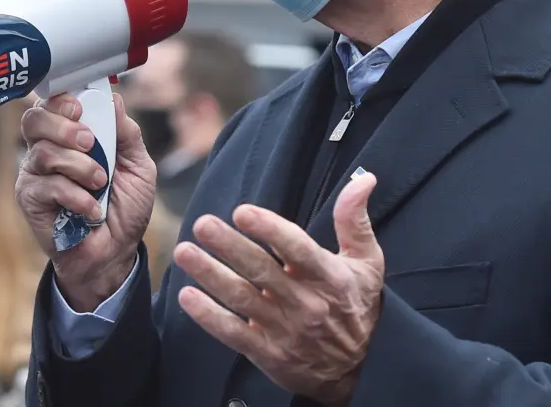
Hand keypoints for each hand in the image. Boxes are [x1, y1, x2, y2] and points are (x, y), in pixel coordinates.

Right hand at [16, 91, 157, 311]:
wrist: (115, 253)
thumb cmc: (124, 209)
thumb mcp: (138, 167)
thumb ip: (127, 133)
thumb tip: (114, 99)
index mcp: (70, 135)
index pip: (53, 103)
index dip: (62, 99)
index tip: (80, 108)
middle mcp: (47, 150)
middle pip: (35, 119)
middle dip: (64, 126)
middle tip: (88, 142)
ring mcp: (35, 174)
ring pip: (44, 152)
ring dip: (80, 166)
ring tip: (100, 184)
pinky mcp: (30, 199)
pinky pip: (47, 185)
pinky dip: (76, 196)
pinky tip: (91, 210)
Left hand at [174, 168, 384, 402]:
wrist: (359, 371)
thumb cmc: (357, 306)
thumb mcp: (367, 263)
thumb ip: (355, 220)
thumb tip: (364, 179)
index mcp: (329, 277)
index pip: (298, 249)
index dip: (270, 230)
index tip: (242, 211)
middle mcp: (306, 303)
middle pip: (262, 271)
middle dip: (230, 246)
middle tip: (203, 224)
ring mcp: (285, 330)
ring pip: (242, 298)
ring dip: (210, 274)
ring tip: (183, 252)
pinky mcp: (268, 354)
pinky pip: (234, 334)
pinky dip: (209, 317)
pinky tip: (187, 296)